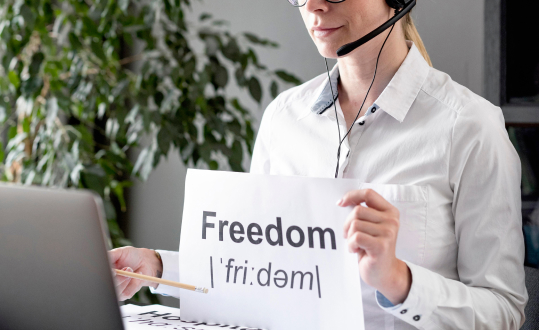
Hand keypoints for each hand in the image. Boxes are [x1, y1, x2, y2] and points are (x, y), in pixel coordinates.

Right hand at [109, 246, 162, 300]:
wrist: (144, 262)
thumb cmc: (131, 256)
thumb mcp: (120, 252)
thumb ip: (111, 255)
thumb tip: (105, 259)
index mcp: (106, 271)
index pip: (102, 276)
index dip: (108, 275)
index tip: (114, 271)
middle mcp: (109, 281)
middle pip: (109, 285)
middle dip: (119, 278)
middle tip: (128, 268)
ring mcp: (115, 288)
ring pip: (117, 291)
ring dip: (126, 280)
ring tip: (132, 270)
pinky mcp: (124, 294)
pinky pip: (126, 294)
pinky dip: (134, 284)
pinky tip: (137, 276)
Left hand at [338, 189, 411, 304]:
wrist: (384, 273)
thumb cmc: (373, 248)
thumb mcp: (371, 226)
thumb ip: (364, 212)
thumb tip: (342, 201)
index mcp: (390, 212)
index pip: (368, 194)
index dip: (352, 196)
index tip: (340, 203)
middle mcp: (392, 220)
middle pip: (357, 210)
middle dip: (348, 224)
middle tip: (350, 236)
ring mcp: (388, 233)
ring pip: (355, 224)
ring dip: (350, 236)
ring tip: (356, 245)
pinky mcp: (381, 246)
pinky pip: (356, 237)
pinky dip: (351, 245)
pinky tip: (356, 250)